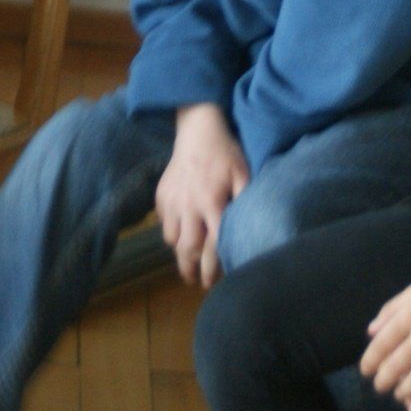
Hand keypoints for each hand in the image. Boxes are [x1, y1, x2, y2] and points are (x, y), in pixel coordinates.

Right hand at [155, 104, 248, 286]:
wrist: (197, 129)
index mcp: (212, 203)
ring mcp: (172, 201)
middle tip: (196, 281)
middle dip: (190, 269)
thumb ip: (246, 200)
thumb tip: (249, 229)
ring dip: (180, 252)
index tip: (214, 281)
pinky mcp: (161, 195)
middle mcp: (189, 206)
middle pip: (187, 249)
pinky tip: (181, 231)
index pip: (213, 246)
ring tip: (188, 260)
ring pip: (172, 239)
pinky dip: (171, 231)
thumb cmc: (226, 153)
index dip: (213, 268)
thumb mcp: (244, 173)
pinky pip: (163, 222)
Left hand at [359, 276, 410, 410]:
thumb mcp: (410, 293)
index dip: (370, 361)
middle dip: (384, 380)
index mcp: (408, 316)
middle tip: (380, 386)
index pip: (382, 344)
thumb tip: (370, 332)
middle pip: (398, 364)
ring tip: (400, 394)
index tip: (366, 371)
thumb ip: (389, 312)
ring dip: (406, 391)